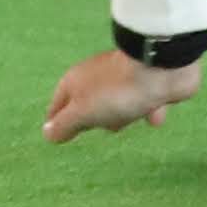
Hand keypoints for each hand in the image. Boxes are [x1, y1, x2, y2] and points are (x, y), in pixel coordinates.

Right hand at [42, 44, 202, 141]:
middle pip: (87, 109)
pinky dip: (147, 110)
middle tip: (107, 124)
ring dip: (125, 116)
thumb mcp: (83, 112)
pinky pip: (141, 102)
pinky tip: (155, 116)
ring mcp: (119, 78)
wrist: (159, 68)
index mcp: (73, 82)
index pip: (57, 108)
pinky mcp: (143, 81)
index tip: (66, 138)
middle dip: (98, 122)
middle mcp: (93, 77)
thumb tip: (46, 134)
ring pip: (115, 106)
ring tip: (133, 115)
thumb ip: (64, 124)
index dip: (60, 124)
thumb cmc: (115, 92)